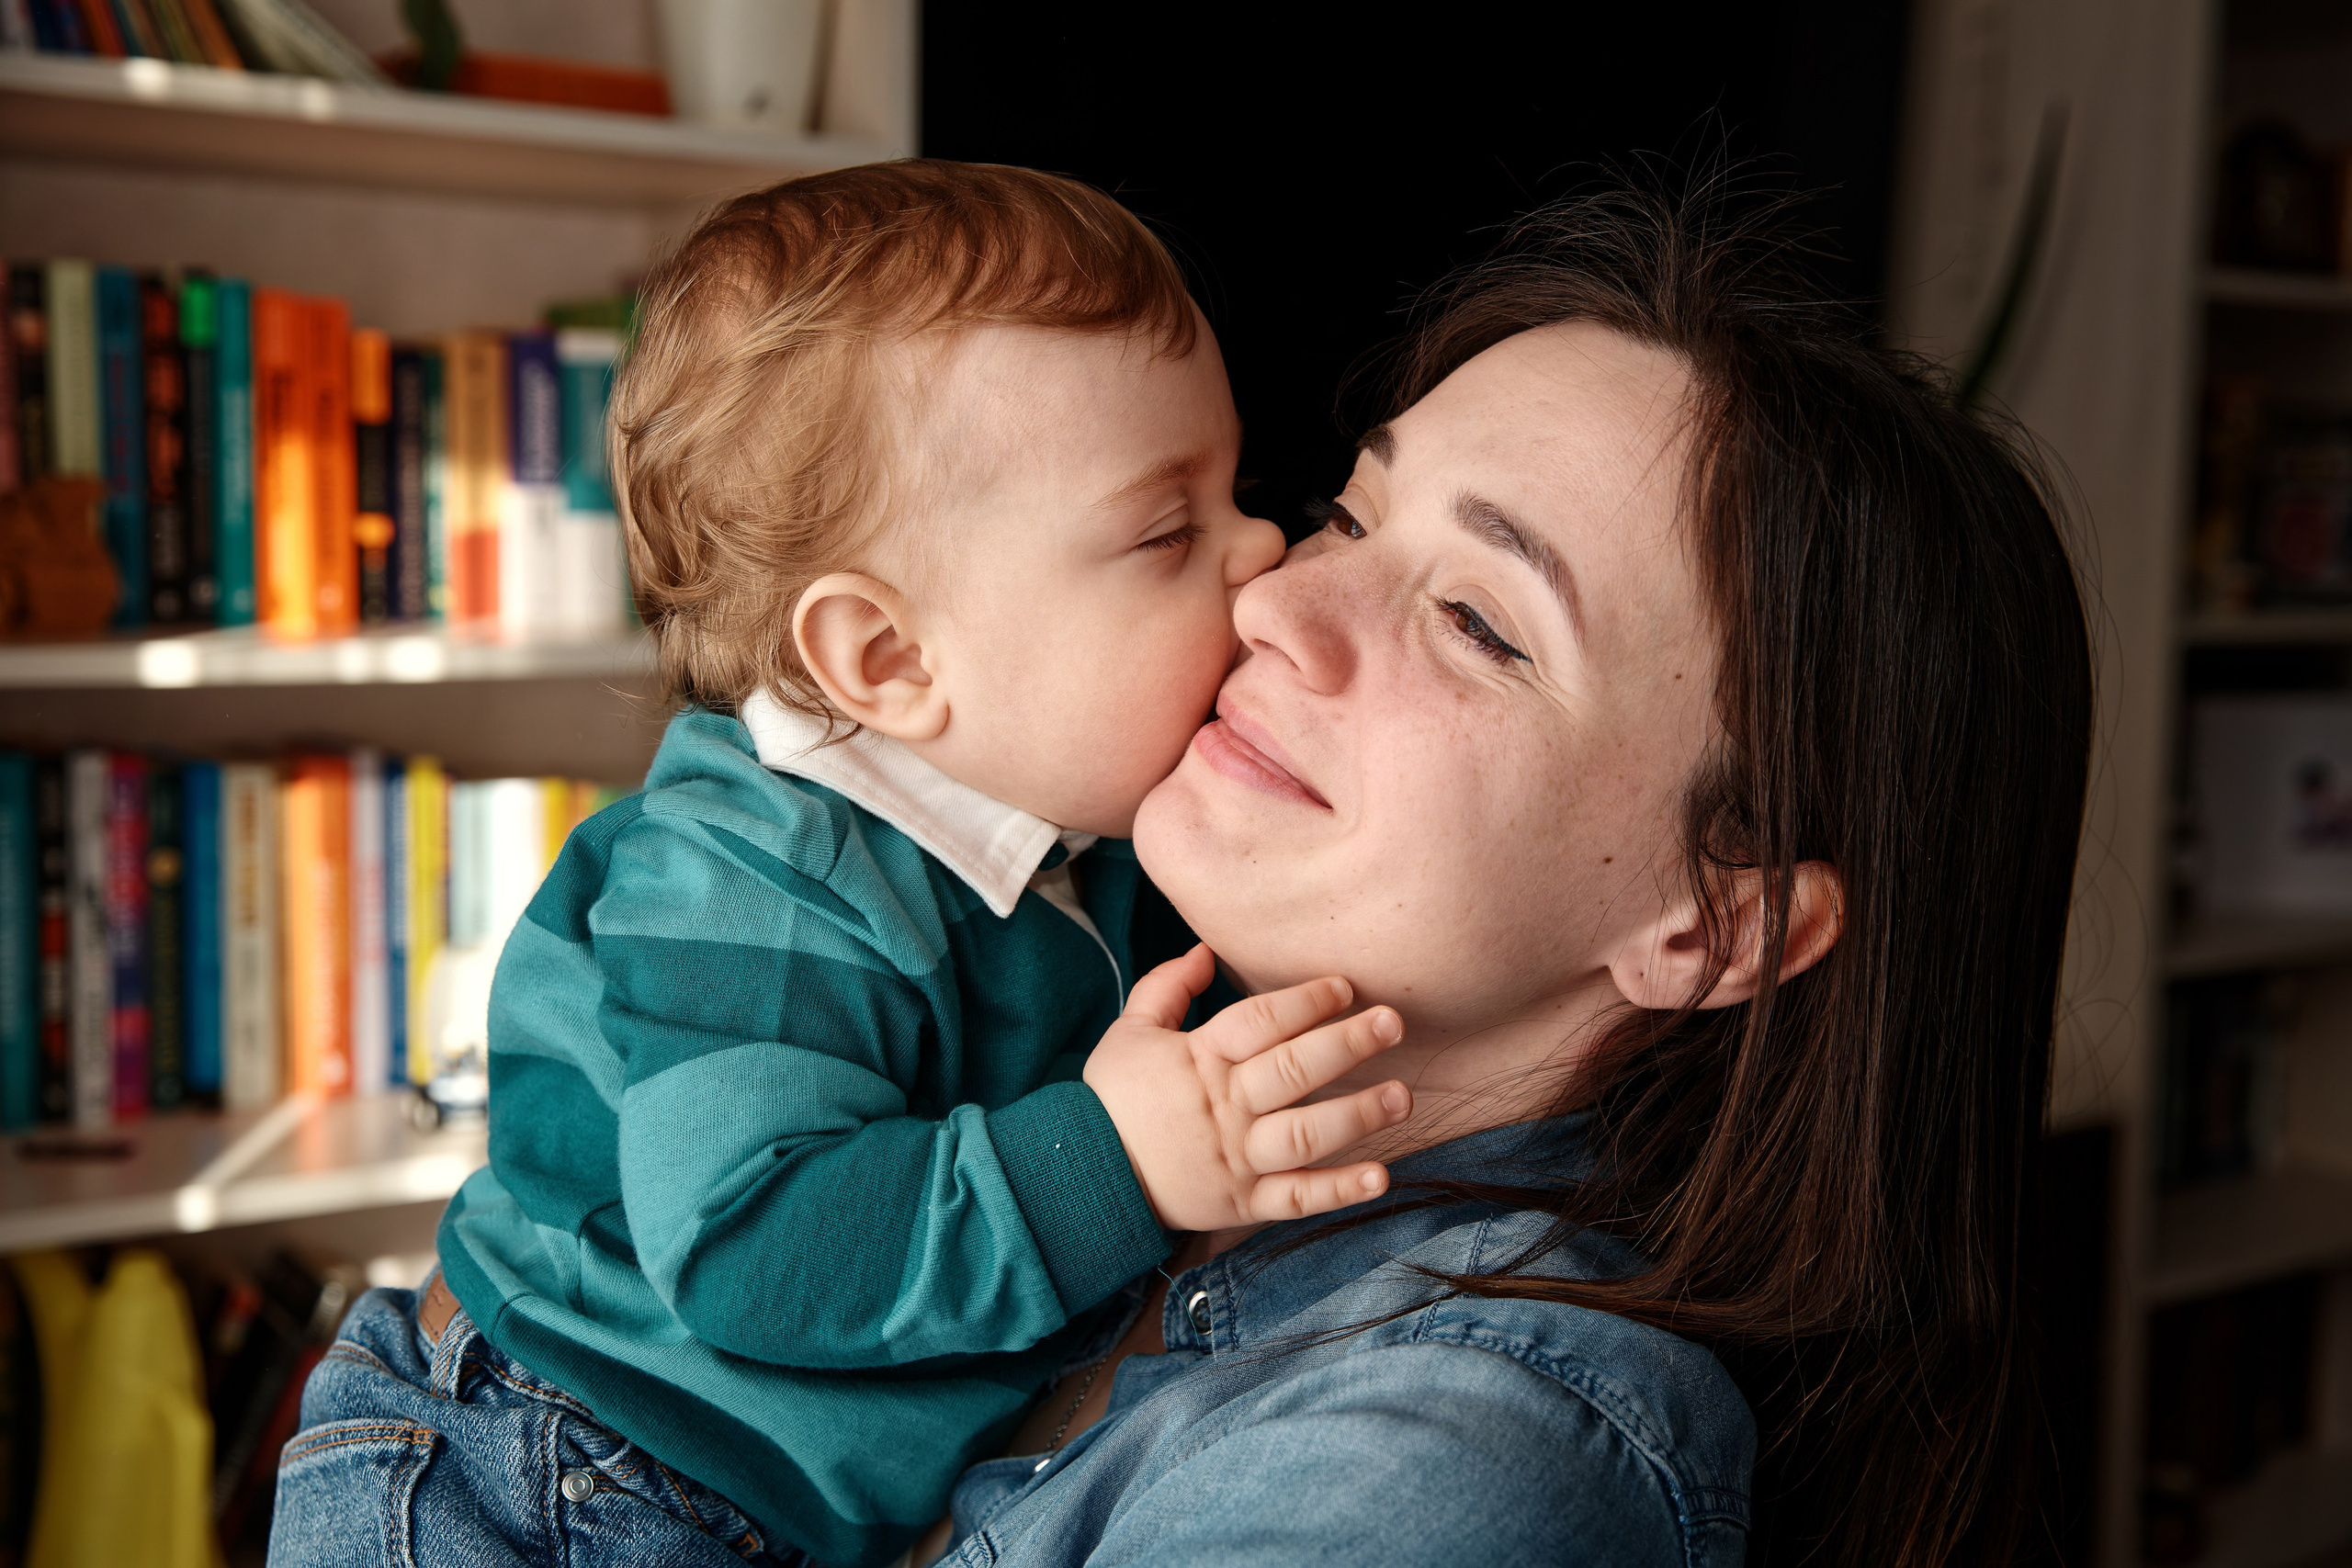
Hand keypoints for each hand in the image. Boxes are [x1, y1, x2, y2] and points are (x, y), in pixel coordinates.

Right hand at [1083, 945, 1412, 1230]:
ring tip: (1401, 1097)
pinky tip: (1381, 1177)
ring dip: (1357, 1116)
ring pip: (1305, 1135)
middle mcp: (1227, 1107)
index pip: (1260, 1023)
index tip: (1346, 986)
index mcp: (1200, 1060)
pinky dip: (1338, 1191)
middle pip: (1293, 1071)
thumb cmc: (1114, 1099)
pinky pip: (1296, 1199)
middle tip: (1393, 1023)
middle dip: (1347, 1045)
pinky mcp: (1244, 1203)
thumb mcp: (1130, 1032)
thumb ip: (1167, 987)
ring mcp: (1239, 1158)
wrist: (1086, 1179)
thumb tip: (1207, 950)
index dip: (1304, 1002)